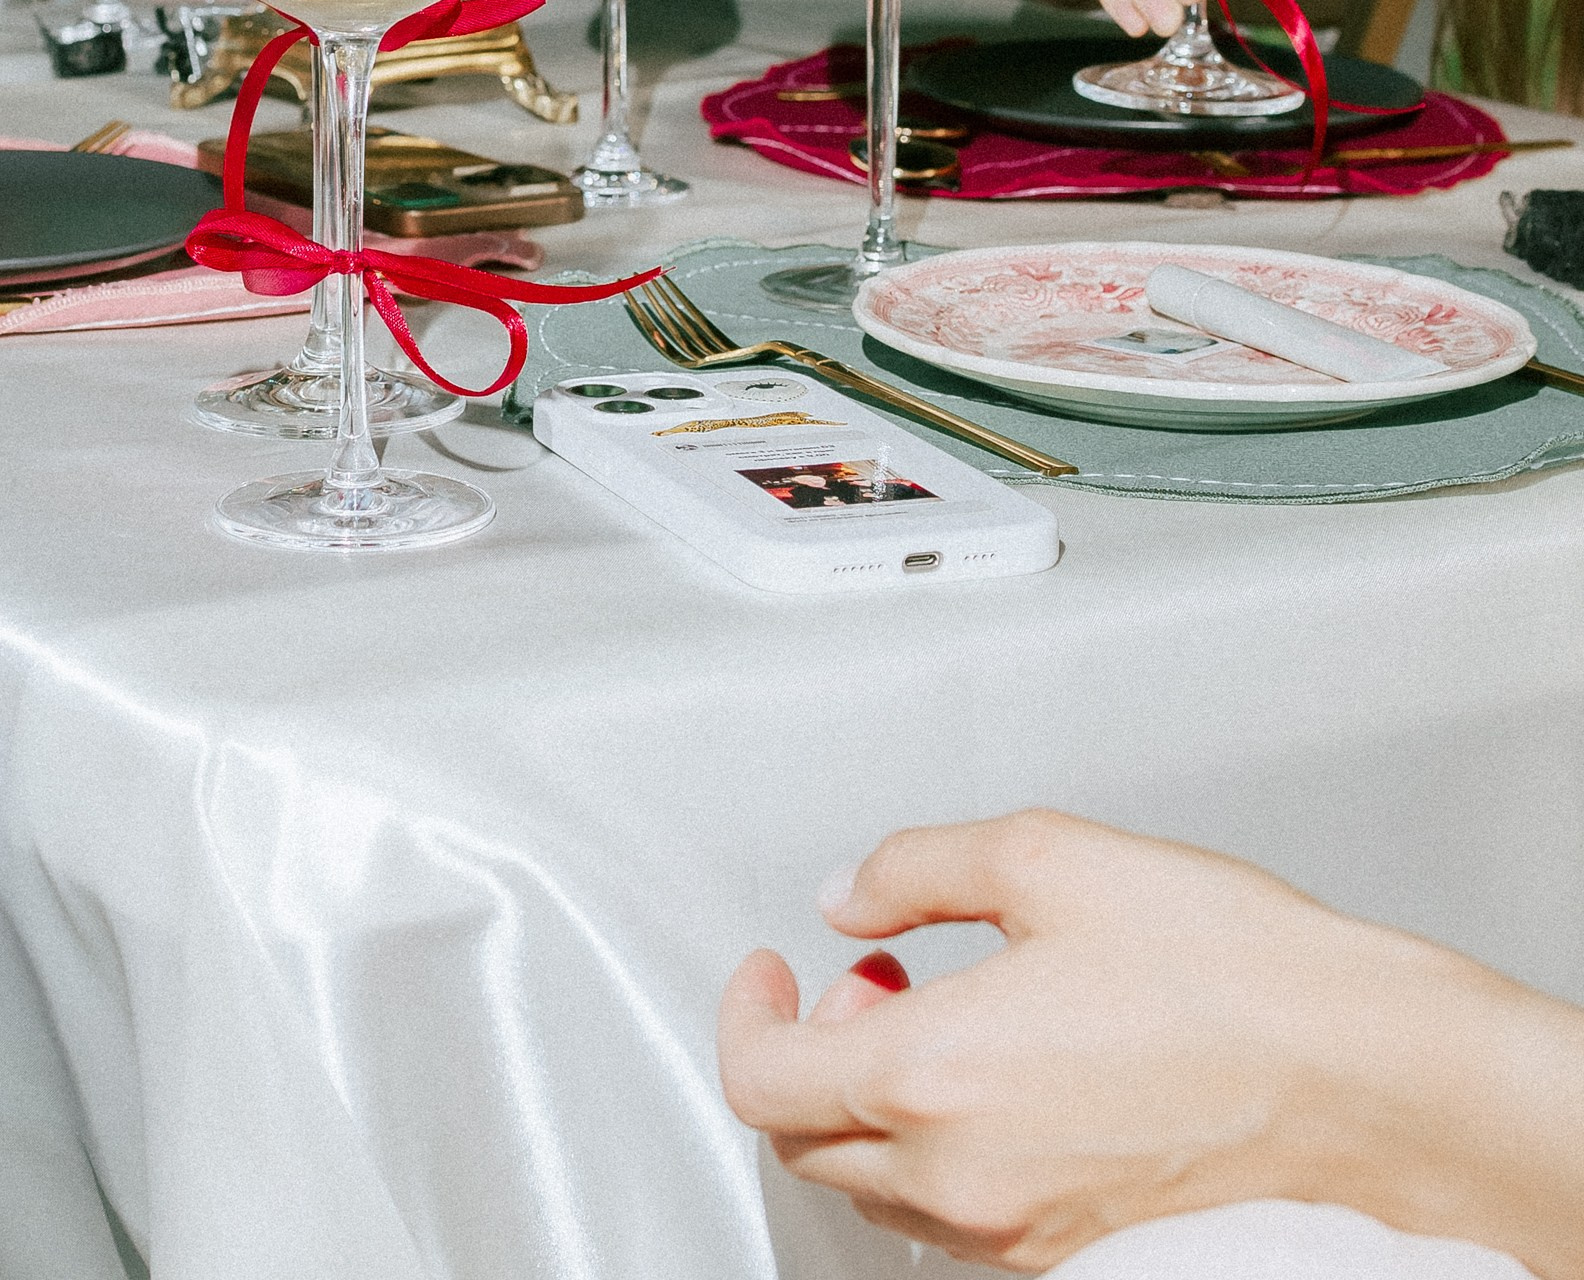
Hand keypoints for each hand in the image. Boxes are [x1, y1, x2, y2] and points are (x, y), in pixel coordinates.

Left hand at [717, 811, 1581, 1272]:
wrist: (1351, 1072)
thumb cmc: (1226, 971)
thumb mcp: (1046, 857)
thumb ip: (914, 871)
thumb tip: (847, 895)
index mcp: (932, 1074)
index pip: (763, 1078)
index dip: (746, 1012)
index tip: (766, 968)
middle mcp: (960, 1172)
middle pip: (808, 1142)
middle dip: (810, 1052)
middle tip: (862, 981)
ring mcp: (1017, 1229)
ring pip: (880, 1187)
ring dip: (873, 1103)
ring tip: (934, 1017)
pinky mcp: (1070, 1251)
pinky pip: (956, 1218)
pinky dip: (940, 1150)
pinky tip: (998, 1077)